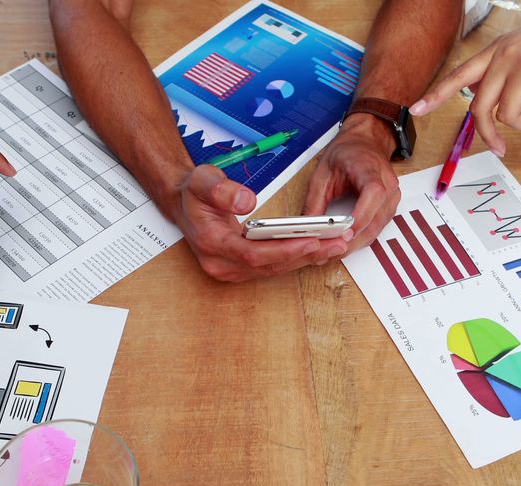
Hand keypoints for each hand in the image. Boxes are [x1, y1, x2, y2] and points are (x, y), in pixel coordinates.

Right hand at [170, 165, 345, 281]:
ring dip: (307, 257)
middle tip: (337, 242)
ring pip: (275, 268)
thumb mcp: (202, 180)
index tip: (311, 240)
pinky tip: (320, 247)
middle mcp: (222, 264)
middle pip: (270, 265)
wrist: (184, 204)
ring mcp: (232, 270)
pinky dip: (297, 257)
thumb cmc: (194, 192)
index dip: (284, 249)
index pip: (253, 254)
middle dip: (306, 254)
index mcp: (211, 244)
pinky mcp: (242, 268)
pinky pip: (274, 266)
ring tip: (336, 244)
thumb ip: (221, 190)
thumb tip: (247, 202)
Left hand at [304, 115, 399, 251]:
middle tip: (330, 250)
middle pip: (376, 219)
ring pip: (377, 228)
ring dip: (356, 243)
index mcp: (371, 170)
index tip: (346, 232)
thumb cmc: (348, 152)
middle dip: (353, 239)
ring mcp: (392, 198)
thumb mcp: (323, 172)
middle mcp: (388, 186)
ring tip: (333, 251)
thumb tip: (307, 225)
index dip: (361, 216)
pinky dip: (362, 237)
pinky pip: (377, 227)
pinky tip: (346, 243)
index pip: (374, 195)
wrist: (365, 141)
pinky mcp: (389, 207)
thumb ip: (314, 200)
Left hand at [409, 0, 520, 155]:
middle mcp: (506, 54)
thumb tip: (484, 100)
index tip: (417, 109)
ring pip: (511, 115)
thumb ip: (504, 72)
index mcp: (497, 51)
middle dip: (490, 135)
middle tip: (499, 149)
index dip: (437, 94)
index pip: (459, 75)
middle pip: (482, 109)